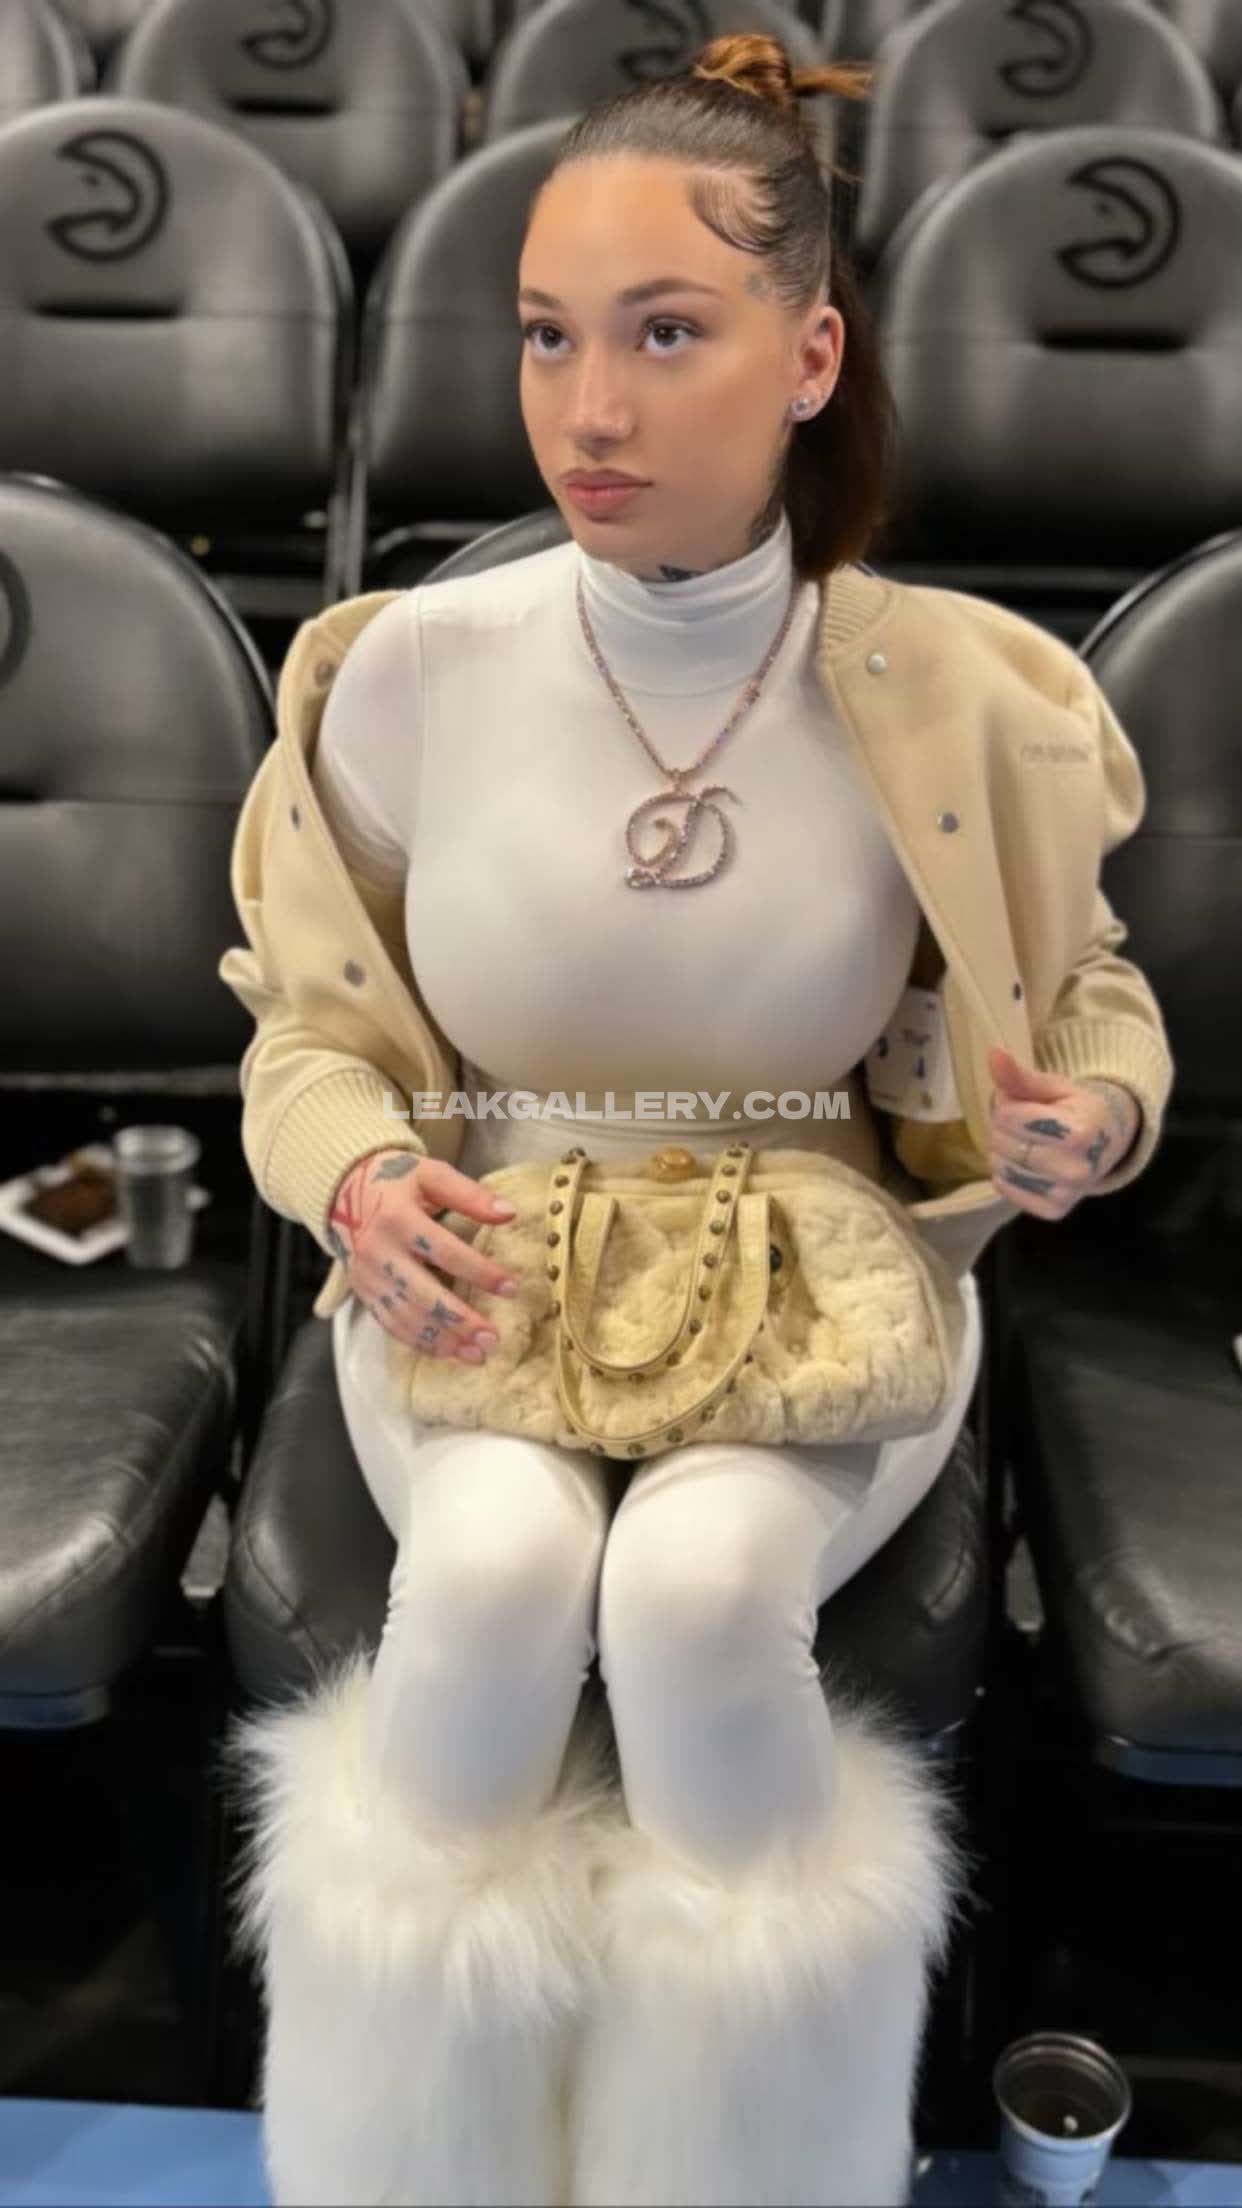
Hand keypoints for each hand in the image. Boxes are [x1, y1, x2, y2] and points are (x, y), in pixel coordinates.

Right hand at [326, 1149, 519, 1360]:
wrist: (343, 1192)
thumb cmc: (397, 1182)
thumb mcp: (431, 1174)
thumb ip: (469, 1194)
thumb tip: (510, 1213)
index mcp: (398, 1218)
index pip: (445, 1251)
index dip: (479, 1272)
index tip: (511, 1288)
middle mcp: (379, 1252)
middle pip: (424, 1294)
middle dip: (460, 1320)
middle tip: (493, 1339)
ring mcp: (369, 1278)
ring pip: (407, 1317)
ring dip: (443, 1340)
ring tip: (478, 1355)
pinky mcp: (364, 1294)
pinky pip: (392, 1325)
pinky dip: (420, 1343)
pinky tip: (448, 1352)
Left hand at [987, 1047, 1140, 1219]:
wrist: (1108, 1142)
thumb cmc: (1077, 1109)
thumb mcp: (1055, 1087)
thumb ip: (1021, 1076)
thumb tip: (993, 1053)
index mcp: (1078, 1132)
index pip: (1007, 1116)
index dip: (1006, 1104)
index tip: (1023, 1102)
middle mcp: (1075, 1169)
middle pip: (1001, 1142)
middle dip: (1003, 1127)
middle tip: (1024, 1122)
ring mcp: (1065, 1194)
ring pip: (999, 1167)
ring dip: (1002, 1150)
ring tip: (1025, 1141)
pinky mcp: (1053, 1210)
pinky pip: (1005, 1189)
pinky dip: (1007, 1173)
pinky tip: (1026, 1162)